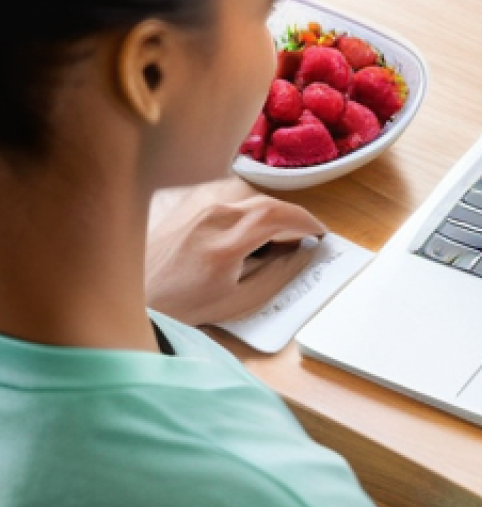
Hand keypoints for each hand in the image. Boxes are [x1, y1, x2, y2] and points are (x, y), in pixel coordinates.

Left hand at [146, 177, 326, 325]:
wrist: (135, 296)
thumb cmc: (183, 305)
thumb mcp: (239, 301)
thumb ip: (277, 275)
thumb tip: (302, 253)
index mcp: (225, 245)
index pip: (278, 215)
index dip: (306, 222)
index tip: (321, 234)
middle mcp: (213, 218)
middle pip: (269, 204)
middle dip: (294, 219)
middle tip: (306, 240)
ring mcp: (200, 209)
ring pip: (253, 201)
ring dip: (274, 217)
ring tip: (277, 242)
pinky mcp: (194, 207)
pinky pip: (235, 203)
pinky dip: (254, 215)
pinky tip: (252, 237)